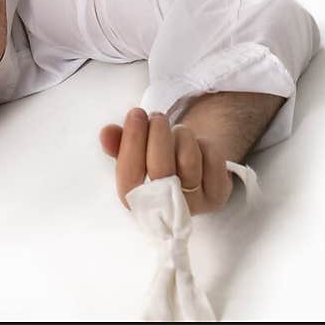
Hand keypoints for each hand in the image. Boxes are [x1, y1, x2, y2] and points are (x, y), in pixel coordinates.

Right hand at [99, 107, 233, 216]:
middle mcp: (164, 211)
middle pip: (160, 168)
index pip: (129, 177)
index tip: (135, 113)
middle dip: (158, 132)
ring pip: (188, 159)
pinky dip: (202, 142)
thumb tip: (107, 133)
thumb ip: (118, 143)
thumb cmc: (157, 160)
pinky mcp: (218, 197)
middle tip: (156, 116)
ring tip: (175, 131)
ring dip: (180, 135)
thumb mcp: (134, 151)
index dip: (131, 142)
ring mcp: (194, 206)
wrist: (193, 171)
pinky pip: (211, 158)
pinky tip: (196, 146)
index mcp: (136, 202)